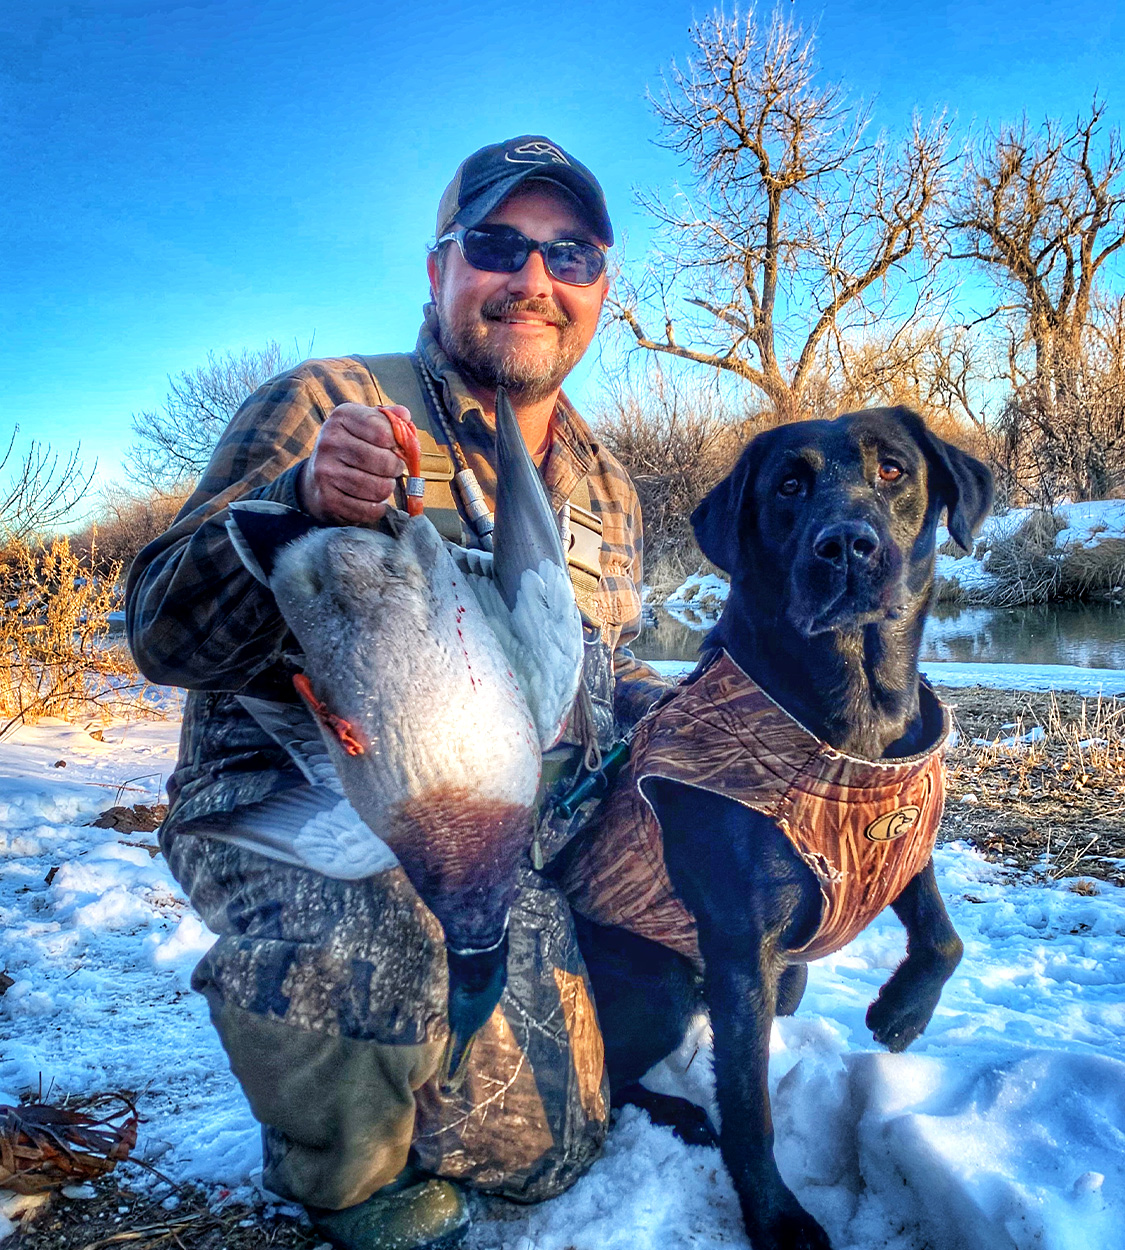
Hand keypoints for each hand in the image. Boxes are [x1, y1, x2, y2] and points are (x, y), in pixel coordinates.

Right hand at [298, 403, 409, 523]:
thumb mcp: (364, 426)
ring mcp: (326, 472)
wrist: (314, 480)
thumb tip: (405, 415)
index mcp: (341, 418)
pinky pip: (370, 510)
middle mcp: (330, 442)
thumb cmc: (349, 449)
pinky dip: (377, 507)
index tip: (396, 448)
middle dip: (395, 469)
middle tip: (390, 469)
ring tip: (379, 483)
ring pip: (380, 488)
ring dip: (386, 489)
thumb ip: (387, 419)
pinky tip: (370, 500)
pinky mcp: (328, 500)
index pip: (384, 431)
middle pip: (385, 461)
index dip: (399, 443)